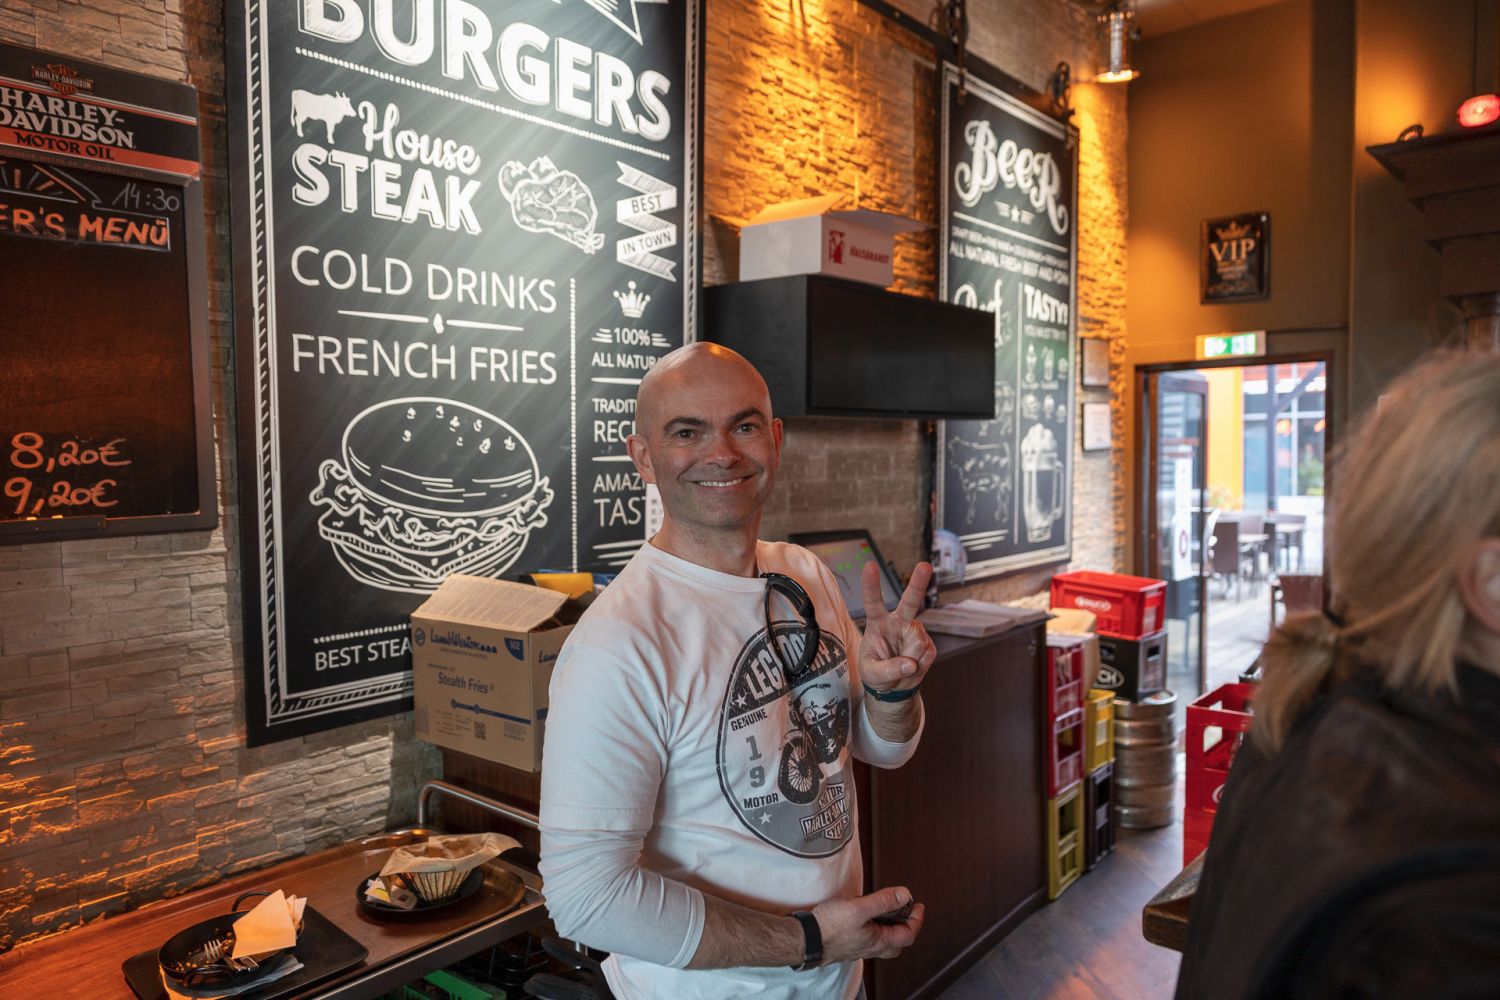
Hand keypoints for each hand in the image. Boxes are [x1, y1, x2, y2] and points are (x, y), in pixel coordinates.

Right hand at [812, 886, 924, 963]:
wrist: (806, 940)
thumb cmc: (829, 926)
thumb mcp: (859, 908)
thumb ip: (883, 901)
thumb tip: (904, 895)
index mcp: (879, 941)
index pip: (908, 934)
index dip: (917, 919)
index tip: (918, 905)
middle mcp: (871, 948)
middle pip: (899, 943)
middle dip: (907, 927)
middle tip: (907, 911)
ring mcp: (860, 948)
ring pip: (884, 942)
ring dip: (892, 928)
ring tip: (888, 911)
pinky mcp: (849, 945)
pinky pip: (870, 940)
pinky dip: (877, 929)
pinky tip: (867, 918)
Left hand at [859, 561, 935, 695]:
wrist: (893, 686)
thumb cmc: (875, 674)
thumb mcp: (872, 675)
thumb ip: (887, 670)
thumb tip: (911, 664)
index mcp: (877, 622)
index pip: (873, 602)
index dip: (871, 585)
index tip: (870, 565)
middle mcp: (898, 622)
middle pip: (909, 601)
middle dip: (918, 583)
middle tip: (925, 566)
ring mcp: (915, 631)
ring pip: (918, 642)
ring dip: (911, 658)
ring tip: (901, 666)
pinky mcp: (928, 644)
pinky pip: (927, 654)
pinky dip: (920, 666)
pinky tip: (912, 666)